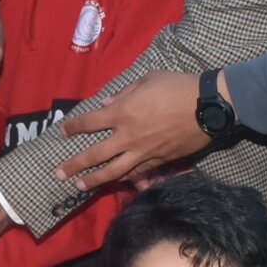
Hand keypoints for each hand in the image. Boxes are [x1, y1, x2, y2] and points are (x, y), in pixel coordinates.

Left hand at [53, 73, 209, 188]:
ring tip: (79, 187)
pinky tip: (116, 182)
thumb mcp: (148, 79)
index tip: (62, 131)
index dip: (73, 127)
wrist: (209, 106)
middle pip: (95, 155)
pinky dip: (125, 178)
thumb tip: (107, 103)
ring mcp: (144, 152)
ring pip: (114, 171)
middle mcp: (128, 136)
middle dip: (74, 165)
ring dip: (94, 180)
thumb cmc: (177, 86)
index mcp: (123, 112)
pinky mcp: (159, 161)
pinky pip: (138, 173)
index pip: (90, 122)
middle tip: (58, 174)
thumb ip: (124, 92)